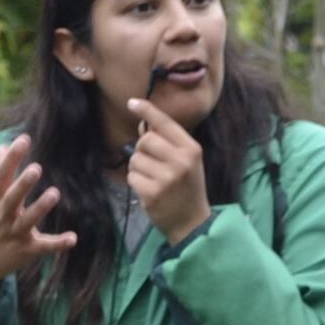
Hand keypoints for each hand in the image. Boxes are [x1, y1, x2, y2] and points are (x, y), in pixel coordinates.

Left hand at [125, 98, 210, 242]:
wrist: (192, 222)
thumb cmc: (187, 187)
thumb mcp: (187, 161)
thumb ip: (169, 143)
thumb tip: (143, 126)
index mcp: (191, 149)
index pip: (165, 123)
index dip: (147, 111)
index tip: (132, 103)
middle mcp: (180, 161)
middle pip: (145, 140)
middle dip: (142, 149)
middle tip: (152, 163)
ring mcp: (166, 178)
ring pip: (135, 159)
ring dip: (138, 168)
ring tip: (153, 180)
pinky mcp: (152, 193)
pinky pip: (132, 177)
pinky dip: (136, 182)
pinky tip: (148, 190)